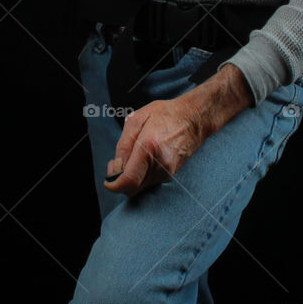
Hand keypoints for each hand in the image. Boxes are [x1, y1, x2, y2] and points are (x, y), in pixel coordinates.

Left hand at [103, 64, 252, 197]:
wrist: (194, 118)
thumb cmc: (164, 114)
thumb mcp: (136, 120)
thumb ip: (123, 145)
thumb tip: (116, 167)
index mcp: (149, 148)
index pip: (128, 181)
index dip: (114, 185)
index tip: (108, 180)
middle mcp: (160, 164)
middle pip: (132, 189)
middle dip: (119, 182)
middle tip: (116, 164)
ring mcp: (167, 171)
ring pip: (140, 188)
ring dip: (130, 179)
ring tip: (130, 158)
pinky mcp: (170, 174)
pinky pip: (149, 183)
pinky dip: (140, 177)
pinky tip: (140, 161)